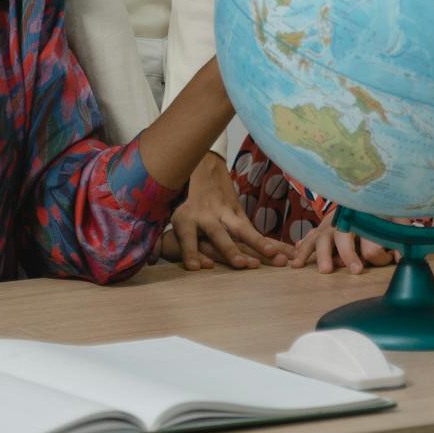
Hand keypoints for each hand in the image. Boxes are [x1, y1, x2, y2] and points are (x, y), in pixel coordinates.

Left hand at [166, 153, 289, 269]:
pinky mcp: (238, 213)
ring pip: (244, 230)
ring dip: (258, 243)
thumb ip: (160, 237)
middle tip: (241, 265)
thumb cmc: (181, 196)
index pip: (187, 236)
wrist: (202, 164)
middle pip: (220, 235)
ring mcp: (225, 213)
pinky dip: (270, 242)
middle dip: (231, 250)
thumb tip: (148, 260)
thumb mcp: (167, 212)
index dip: (190, 252)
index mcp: (186, 216)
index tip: (196, 268)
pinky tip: (286, 254)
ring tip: (274, 256)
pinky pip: (254, 231)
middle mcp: (207, 215)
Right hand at [289, 209, 395, 273]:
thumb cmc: (379, 210)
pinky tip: (296, 262)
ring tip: (325, 270)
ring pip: (322, 239)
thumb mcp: (394, 217)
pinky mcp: (319, 229)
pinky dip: (301, 250)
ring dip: (323, 255)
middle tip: (356, 270)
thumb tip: (401, 257)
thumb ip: (400, 233)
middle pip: (343, 237)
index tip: (390, 259)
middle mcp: (344, 221)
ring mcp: (329, 225)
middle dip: (350, 254)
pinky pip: (308, 239)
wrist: (362, 189)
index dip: (381, 256)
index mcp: (364, 218)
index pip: (371, 243)